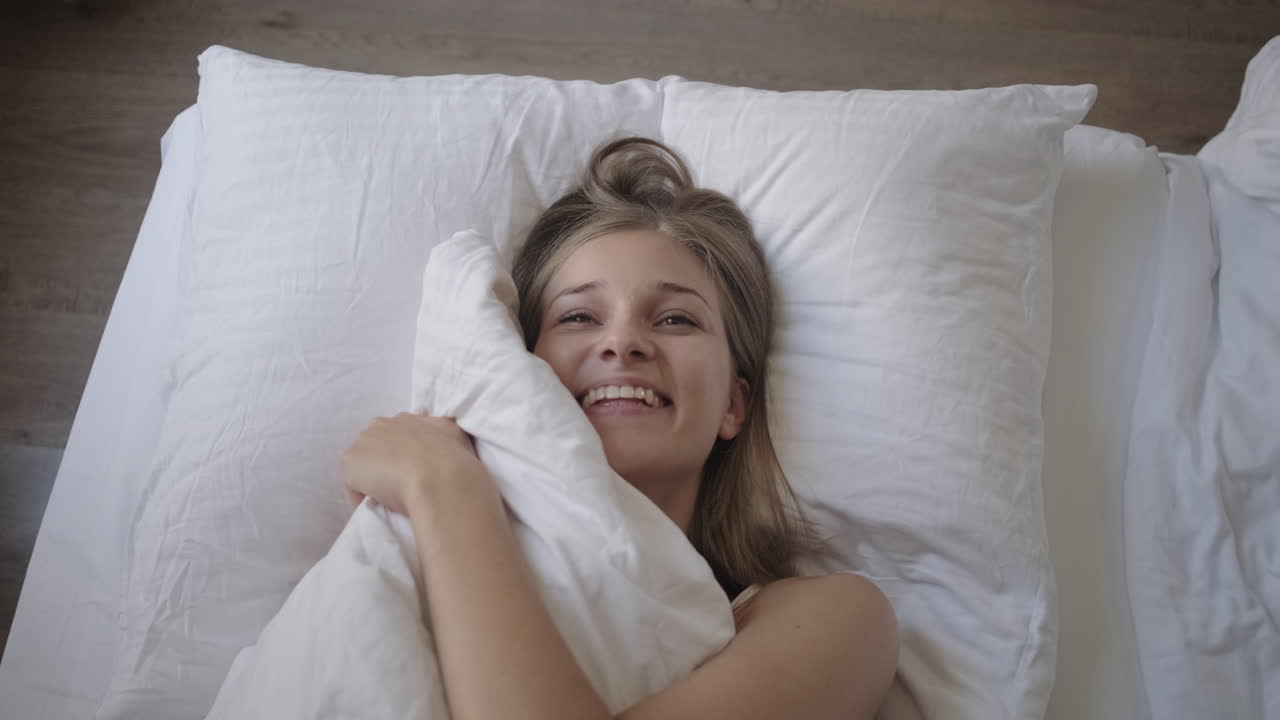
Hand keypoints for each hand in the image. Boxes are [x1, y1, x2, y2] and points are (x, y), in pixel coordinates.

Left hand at [340, 412, 481, 516]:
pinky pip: (352, 484)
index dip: (401, 453)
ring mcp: (363, 441)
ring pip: (363, 464)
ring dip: (371, 477)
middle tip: (398, 483)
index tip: (409, 469)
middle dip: (383, 462)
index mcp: (405, 418)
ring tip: (386, 497)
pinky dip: (361, 496)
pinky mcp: (350, 461)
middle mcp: (382, 424)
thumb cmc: (451, 457)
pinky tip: (376, 506)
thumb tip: (438, 429)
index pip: (395, 435)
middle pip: (375, 446)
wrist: (438, 476)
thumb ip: (441, 428)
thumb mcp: (453, 432)